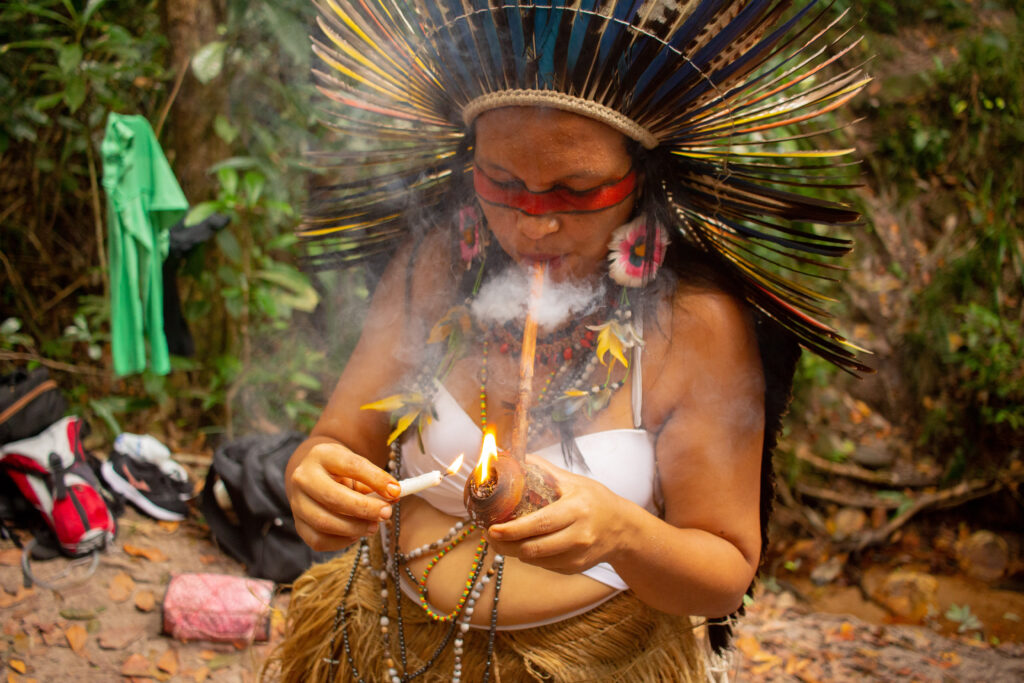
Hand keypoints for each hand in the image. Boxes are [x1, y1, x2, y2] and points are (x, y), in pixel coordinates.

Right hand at [287, 438, 400, 551]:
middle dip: (364, 509)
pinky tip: (355, 534)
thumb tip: (395, 495)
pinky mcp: (298, 524)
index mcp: (322, 455)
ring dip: (355, 528)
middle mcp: (303, 477)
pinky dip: (341, 541)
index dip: (376, 479)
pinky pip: (318, 540)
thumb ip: (375, 479)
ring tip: (373, 526)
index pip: (351, 465)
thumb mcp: (356, 465)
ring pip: (324, 522)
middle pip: (333, 497)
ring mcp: (296, 502)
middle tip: (386, 513)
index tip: (396, 491)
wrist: (312, 475)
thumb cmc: (340, 470)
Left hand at [484, 455, 629, 574]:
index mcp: (577, 510)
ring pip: (535, 560)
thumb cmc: (595, 500)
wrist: (622, 528)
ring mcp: (577, 555)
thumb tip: (515, 457)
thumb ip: (544, 470)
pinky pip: (544, 565)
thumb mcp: (574, 481)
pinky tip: (525, 544)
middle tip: (489, 535)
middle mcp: (579, 536)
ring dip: (514, 551)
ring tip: (502, 539)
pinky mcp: (575, 568)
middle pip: (534, 548)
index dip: (513, 529)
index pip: (540, 523)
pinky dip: (530, 557)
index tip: (492, 528)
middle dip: (505, 544)